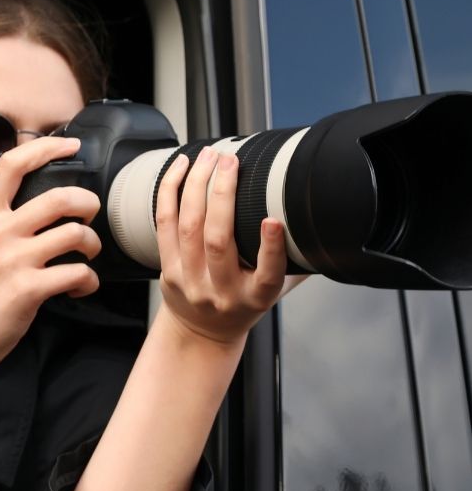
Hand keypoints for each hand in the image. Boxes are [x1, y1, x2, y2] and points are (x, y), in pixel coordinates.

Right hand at [0, 136, 102, 377]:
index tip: (70, 145)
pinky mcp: (29, 289)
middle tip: (90, 214)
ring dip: (92, 245)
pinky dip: (88, 281)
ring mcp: (14, 261)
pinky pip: (77, 273)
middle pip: (59, 197)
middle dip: (87, 203)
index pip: (12, 165)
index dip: (46, 148)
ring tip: (87, 256)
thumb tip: (32, 205)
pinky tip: (81, 287)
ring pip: (75, 234)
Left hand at [154, 147, 289, 346]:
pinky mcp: (167, 270)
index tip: (273, 221)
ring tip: (207, 157)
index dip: (270, 247)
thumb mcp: (275, 291)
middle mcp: (221, 291)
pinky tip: (179, 169)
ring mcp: (190, 281)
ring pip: (187, 228)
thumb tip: (327, 222)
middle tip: (230, 161)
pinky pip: (164, 225)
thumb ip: (295, 260)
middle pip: (217, 240)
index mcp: (256, 297)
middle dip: (222, 194)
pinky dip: (169, 193)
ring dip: (194, 186)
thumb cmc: (244, 304)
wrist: (203, 333)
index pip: (267, 274)